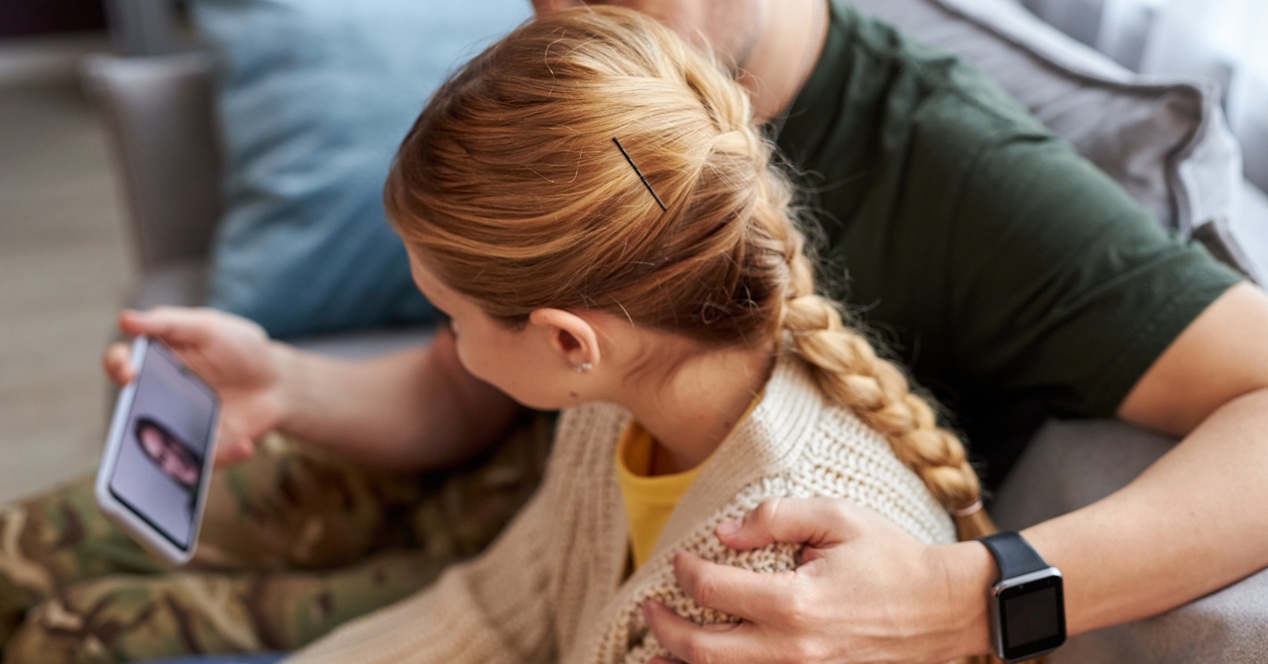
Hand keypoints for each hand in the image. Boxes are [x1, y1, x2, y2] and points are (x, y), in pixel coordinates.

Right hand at [102, 307, 288, 465]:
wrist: (277, 382)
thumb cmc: (239, 348)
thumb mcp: (209, 328)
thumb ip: (169, 323)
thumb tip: (124, 318)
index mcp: (154, 363)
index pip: (122, 364)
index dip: (117, 366)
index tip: (129, 371)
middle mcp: (157, 399)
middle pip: (128, 412)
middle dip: (125, 420)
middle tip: (138, 420)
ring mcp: (178, 427)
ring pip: (158, 448)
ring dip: (168, 453)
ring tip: (190, 446)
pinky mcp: (203, 449)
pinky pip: (201, 462)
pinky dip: (224, 455)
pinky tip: (245, 445)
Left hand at [644, 497, 992, 663]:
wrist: (945, 609)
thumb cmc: (892, 558)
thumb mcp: (836, 518)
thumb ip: (775, 517)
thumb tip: (724, 533)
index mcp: (794, 602)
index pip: (711, 589)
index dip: (684, 572)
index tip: (679, 560)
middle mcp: (793, 649)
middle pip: (701, 650)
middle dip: (664, 628)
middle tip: (650, 608)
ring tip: (654, 655)